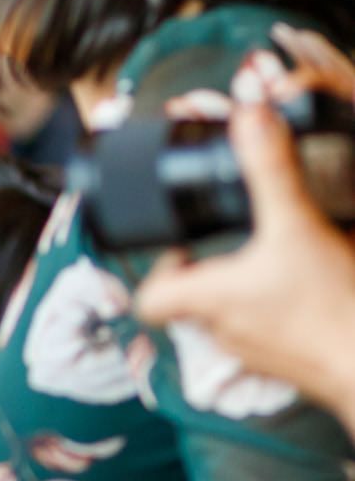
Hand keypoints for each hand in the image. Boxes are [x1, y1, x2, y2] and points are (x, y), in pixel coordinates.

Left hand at [134, 102, 354, 427]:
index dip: (158, 271)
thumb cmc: (331, 307)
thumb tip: (250, 116)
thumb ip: (270, 170)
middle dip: (210, 269)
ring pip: (231, 318)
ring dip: (245, 288)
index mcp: (210, 302)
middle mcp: (224, 333)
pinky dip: (278, 308)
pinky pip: (268, 333)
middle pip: (192, 303)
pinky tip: (309, 288)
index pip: (149, 302)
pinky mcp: (287, 364)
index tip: (185, 244)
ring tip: (276, 258)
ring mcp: (255, 354)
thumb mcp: (298, 224)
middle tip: (235, 240)